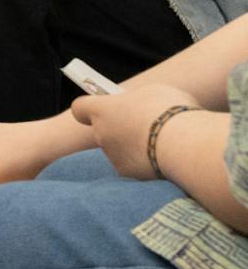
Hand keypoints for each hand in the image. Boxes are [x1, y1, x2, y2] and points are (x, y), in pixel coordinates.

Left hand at [71, 84, 202, 179]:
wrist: (187, 146)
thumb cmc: (170, 111)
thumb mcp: (153, 92)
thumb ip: (137, 100)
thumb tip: (137, 107)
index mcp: (103, 110)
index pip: (81, 108)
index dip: (90, 108)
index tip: (105, 108)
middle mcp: (102, 134)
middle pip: (105, 130)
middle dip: (121, 129)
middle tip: (147, 126)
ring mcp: (113, 157)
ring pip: (120, 150)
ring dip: (135, 147)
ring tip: (164, 143)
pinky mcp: (128, 176)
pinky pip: (135, 167)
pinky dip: (147, 164)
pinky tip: (166, 159)